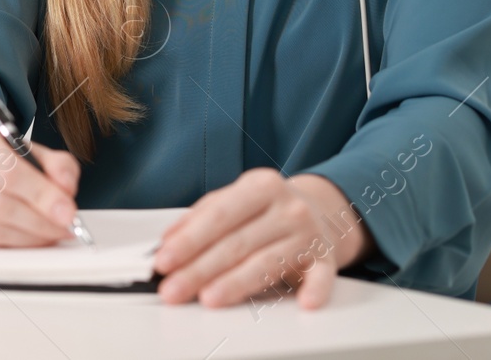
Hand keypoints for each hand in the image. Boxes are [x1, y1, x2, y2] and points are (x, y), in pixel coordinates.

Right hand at [0, 116, 81, 245]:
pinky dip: (6, 247)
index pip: (6, 169)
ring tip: (48, 235)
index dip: (40, 195)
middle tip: (63, 228)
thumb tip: (66, 188)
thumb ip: (55, 164)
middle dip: (38, 222)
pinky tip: (23, 240)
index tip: (67, 212)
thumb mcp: (26, 148)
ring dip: (25, 239)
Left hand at [152, 169, 372, 308]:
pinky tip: (303, 303)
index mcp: (261, 186)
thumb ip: (201, 216)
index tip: (164, 260)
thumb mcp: (236, 199)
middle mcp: (288, 207)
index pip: (219, 216)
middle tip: (174, 289)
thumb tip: (167, 241)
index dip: (189, 240)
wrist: (322, 210)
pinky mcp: (326, 260)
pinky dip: (315, 290)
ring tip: (208, 298)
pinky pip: (322, 277)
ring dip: (236, 284)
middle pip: (237, 243)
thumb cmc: (267, 209)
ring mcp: (309, 234)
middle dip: (200, 269)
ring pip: (267, 263)